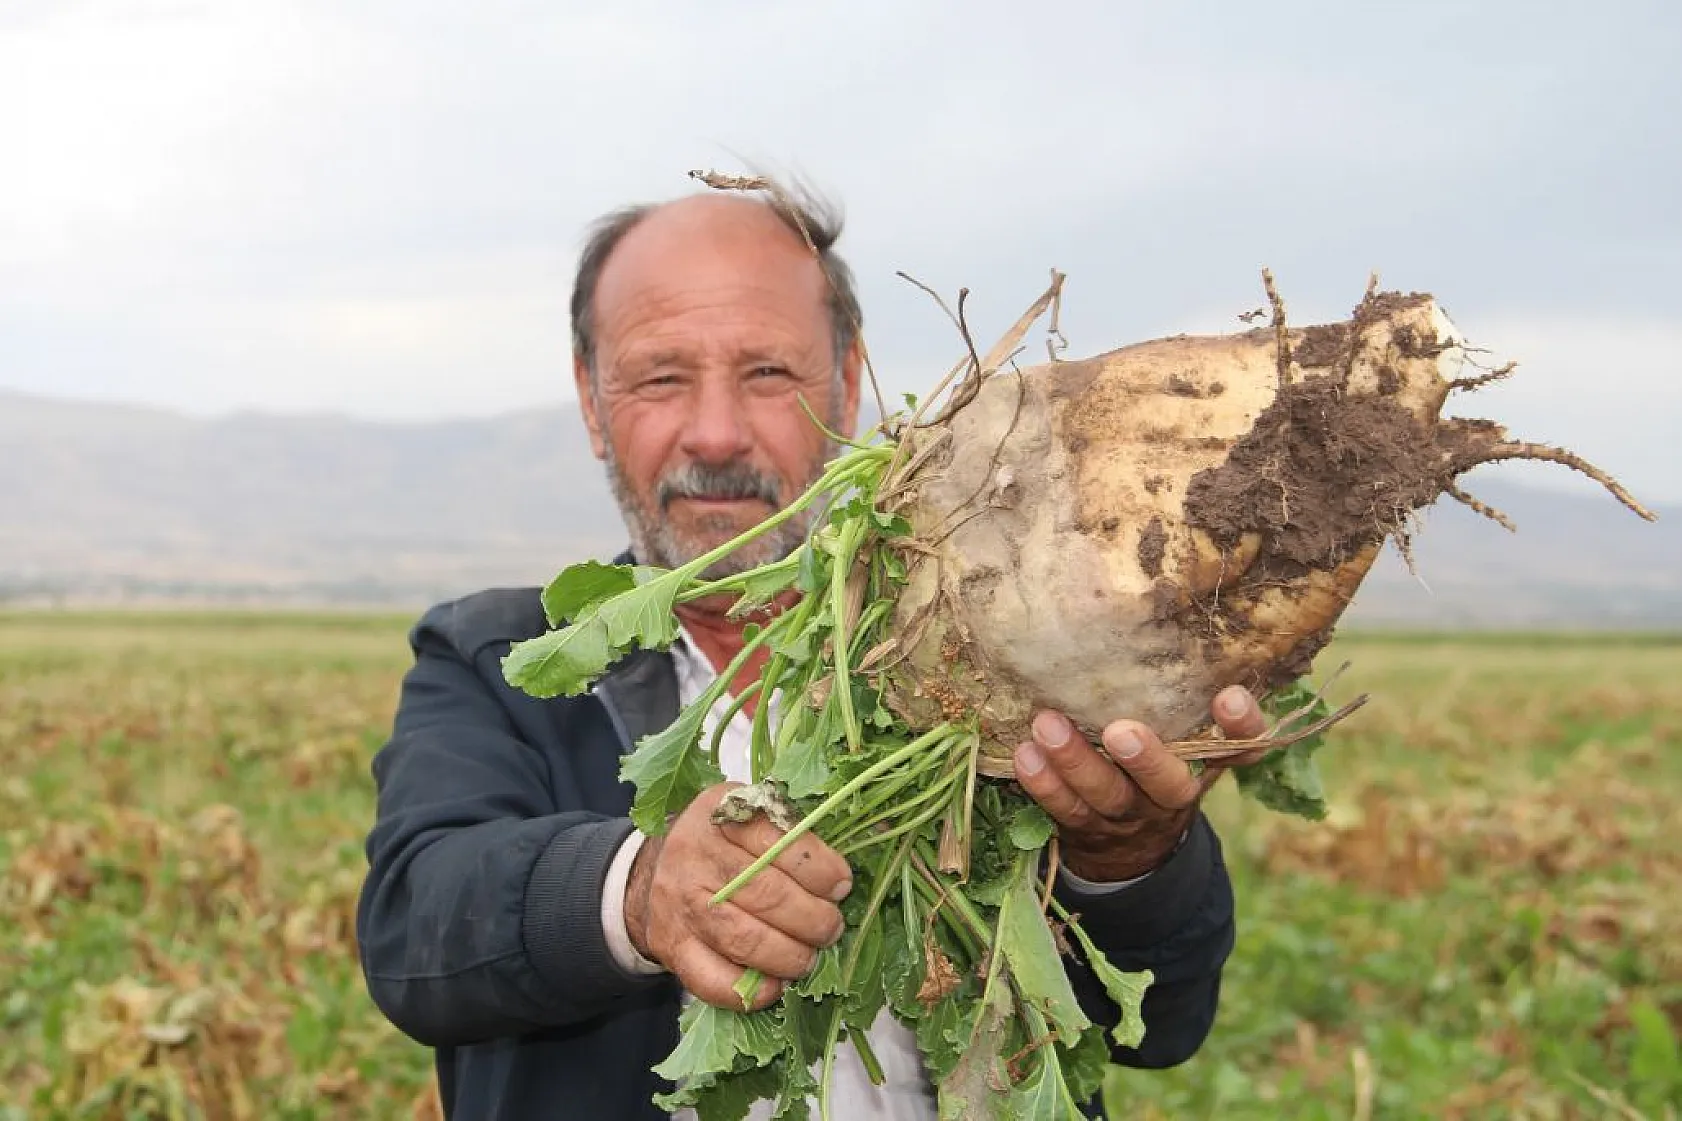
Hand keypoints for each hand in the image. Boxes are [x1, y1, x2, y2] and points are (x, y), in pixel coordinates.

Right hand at [624, 782, 852, 1009]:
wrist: (650, 871)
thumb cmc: (721, 844)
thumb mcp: (751, 815)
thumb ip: (796, 827)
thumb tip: (876, 838)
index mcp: (721, 812)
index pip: (778, 839)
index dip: (819, 868)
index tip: (842, 887)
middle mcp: (695, 853)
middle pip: (766, 893)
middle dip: (813, 919)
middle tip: (832, 928)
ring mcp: (679, 902)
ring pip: (744, 938)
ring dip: (790, 956)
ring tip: (810, 958)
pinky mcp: (671, 945)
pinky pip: (712, 978)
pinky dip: (750, 991)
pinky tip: (775, 987)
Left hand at [1011, 685, 1268, 882]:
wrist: (1133, 846)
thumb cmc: (1154, 759)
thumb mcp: (1179, 731)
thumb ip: (1176, 691)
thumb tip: (1150, 606)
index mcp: (1205, 761)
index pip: (1243, 746)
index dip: (1242, 726)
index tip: (1229, 695)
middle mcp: (1174, 792)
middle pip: (1170, 783)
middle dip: (1147, 759)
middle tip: (1120, 731)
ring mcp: (1130, 814)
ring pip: (1108, 795)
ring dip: (1076, 762)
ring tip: (1047, 726)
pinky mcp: (1089, 827)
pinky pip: (1067, 810)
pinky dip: (1045, 784)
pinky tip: (1026, 756)